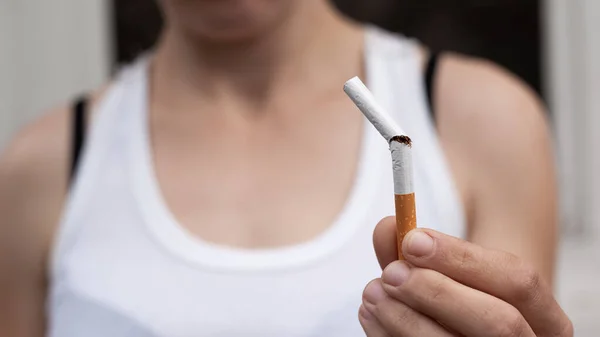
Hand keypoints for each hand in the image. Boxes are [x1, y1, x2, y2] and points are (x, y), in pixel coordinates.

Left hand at [359, 217, 572, 336]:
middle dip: (438, 293)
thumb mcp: (446, 272)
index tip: (412, 239)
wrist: (464, 334)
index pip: (518, 280)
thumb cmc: (461, 301)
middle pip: (499, 322)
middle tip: (390, 272)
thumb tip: (390, 226)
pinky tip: (372, 315)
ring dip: (405, 319)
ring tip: (372, 292)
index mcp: (543, 316)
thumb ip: (417, 250)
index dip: (462, 258)